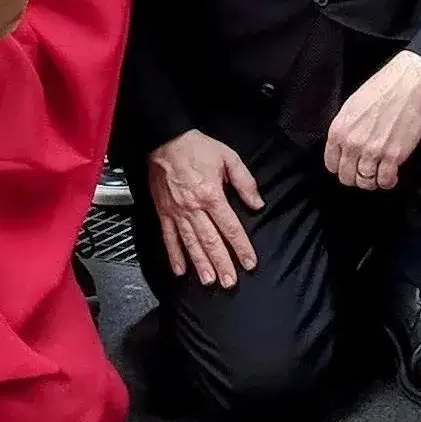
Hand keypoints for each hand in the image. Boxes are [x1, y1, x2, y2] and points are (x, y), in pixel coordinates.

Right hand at [148, 128, 262, 287]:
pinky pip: (169, 238)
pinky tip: (180, 270)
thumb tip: (257, 204)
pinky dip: (174, 255)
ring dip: (200, 264)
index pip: (230, 227)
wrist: (164, 139)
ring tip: (209, 281)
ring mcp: (176, 212)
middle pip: (210, 241)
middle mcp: (193, 208)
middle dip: (221, 263)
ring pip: (190, 243)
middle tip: (230, 282)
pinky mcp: (163, 212)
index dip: (241, 247)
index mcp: (211, 195)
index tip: (249, 263)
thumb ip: (245, 182)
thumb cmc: (197, 147)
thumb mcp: (229, 158)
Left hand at [324, 52, 420, 189]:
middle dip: (355, 178)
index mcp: (338, 131)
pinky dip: (387, 182)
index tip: (350, 167)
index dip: (341, 168)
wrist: (406, 85)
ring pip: (366, 182)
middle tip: (365, 174)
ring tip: (378, 175)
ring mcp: (373, 151)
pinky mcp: (393, 155)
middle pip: (347, 177)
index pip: (332, 164)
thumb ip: (344, 130)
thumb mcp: (350, 108)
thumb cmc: (379, 90)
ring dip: (372, 182)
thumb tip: (343, 149)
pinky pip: (385, 180)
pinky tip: (391, 176)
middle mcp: (352, 144)